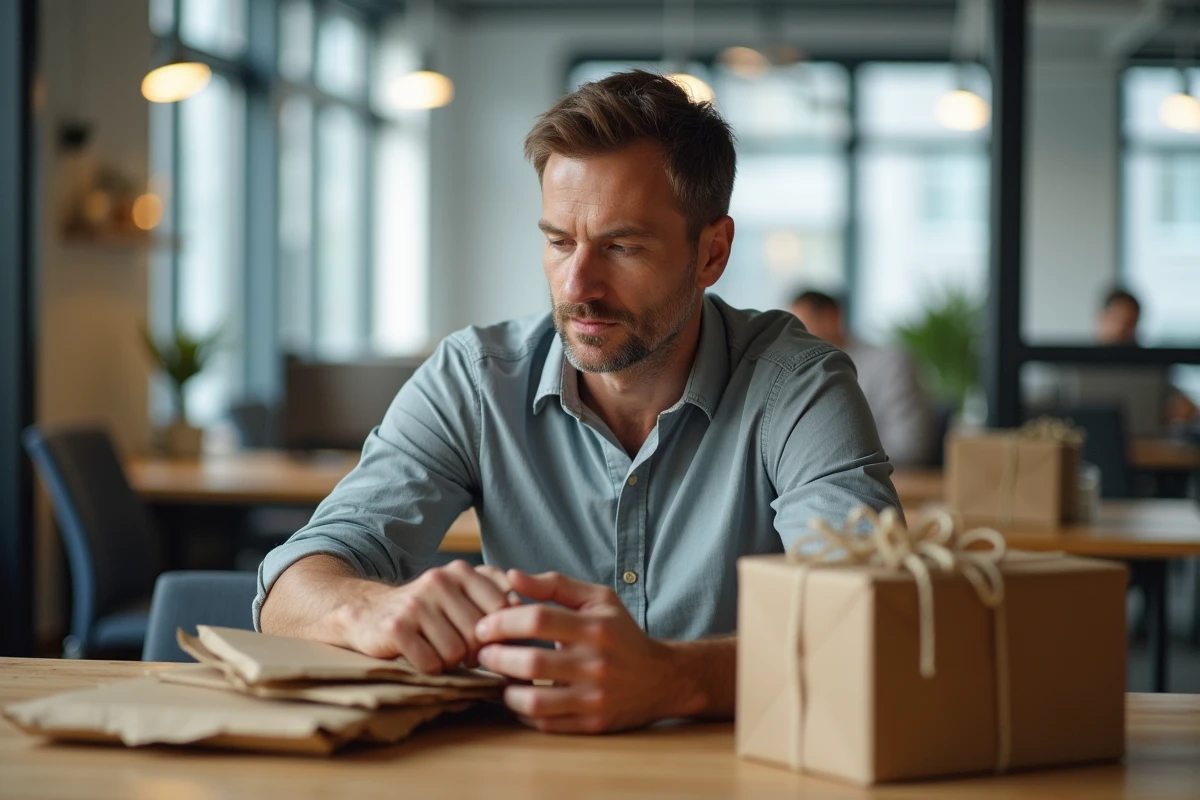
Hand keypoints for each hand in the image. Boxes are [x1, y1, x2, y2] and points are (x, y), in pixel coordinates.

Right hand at [333, 561, 519, 672]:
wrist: (368, 613)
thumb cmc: (427, 610)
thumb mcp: (461, 592)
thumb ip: (495, 593)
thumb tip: (524, 606)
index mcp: (461, 571)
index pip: (503, 609)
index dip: (498, 632)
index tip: (485, 639)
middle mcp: (439, 581)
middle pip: (480, 634)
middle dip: (474, 652)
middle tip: (461, 652)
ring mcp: (416, 603)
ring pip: (457, 652)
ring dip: (450, 661)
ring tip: (438, 650)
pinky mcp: (396, 627)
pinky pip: (432, 663)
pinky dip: (430, 668)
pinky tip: (420, 656)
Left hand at [474, 570, 697, 733]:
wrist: (662, 678)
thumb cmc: (621, 633)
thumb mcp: (597, 599)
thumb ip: (554, 584)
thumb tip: (511, 576)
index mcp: (595, 626)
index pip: (538, 619)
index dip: (503, 621)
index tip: (484, 626)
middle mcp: (596, 663)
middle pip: (532, 661)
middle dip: (496, 656)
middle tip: (482, 652)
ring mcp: (595, 697)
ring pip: (535, 700)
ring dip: (506, 690)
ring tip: (499, 678)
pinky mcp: (593, 723)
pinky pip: (546, 723)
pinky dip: (523, 712)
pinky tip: (518, 697)